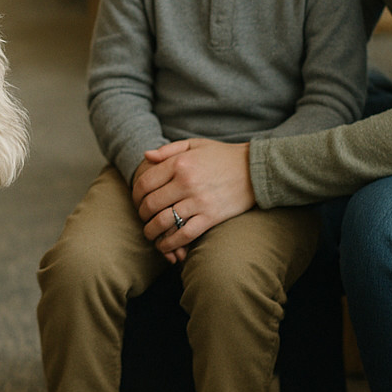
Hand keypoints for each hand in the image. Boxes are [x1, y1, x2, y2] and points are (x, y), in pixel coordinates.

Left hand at [131, 140, 254, 259]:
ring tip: (150, 234)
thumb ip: (168, 150)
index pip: (145, 183)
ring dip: (152, 232)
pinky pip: (184, 234)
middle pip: (151, 204)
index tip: (137, 202)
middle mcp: (186, 182)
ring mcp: (198, 201)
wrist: (256, 169)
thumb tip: (145, 156)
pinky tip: (165, 246)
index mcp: (179, 163)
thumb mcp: (195, 144)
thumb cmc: (223, 156)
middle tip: (143, 219)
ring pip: (164, 222)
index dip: (135, 196)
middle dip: (142, 215)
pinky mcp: (211, 217)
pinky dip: (171, 243)